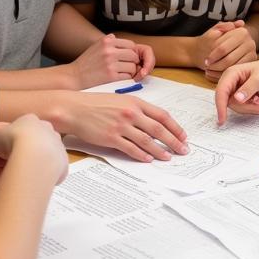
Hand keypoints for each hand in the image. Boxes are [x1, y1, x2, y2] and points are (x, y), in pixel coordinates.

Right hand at [0, 114, 67, 185]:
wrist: (34, 154)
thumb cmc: (12, 142)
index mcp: (30, 120)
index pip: (23, 128)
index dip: (14, 139)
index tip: (8, 149)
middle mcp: (48, 129)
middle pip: (37, 139)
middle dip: (29, 149)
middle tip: (17, 161)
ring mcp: (57, 144)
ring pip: (47, 153)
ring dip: (39, 161)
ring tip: (26, 172)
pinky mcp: (63, 160)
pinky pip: (54, 167)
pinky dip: (46, 172)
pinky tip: (36, 178)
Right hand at [56, 93, 188, 162]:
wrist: (74, 108)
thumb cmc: (95, 103)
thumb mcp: (120, 99)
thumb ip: (137, 108)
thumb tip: (153, 121)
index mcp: (135, 102)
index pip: (162, 115)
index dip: (175, 127)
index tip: (183, 135)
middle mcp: (131, 113)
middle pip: (158, 129)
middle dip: (173, 141)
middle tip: (183, 150)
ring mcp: (121, 126)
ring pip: (146, 141)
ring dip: (159, 151)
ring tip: (168, 157)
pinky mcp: (111, 138)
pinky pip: (130, 149)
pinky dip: (141, 155)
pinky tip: (148, 159)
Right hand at [66, 33, 154, 88]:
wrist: (74, 76)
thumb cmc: (86, 62)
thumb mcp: (96, 46)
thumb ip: (108, 41)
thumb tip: (118, 38)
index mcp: (106, 41)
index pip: (130, 44)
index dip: (132, 52)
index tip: (128, 58)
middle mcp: (109, 50)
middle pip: (134, 55)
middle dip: (133, 62)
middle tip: (127, 66)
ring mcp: (110, 63)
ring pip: (133, 66)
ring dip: (130, 71)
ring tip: (122, 72)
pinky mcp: (110, 76)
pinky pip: (128, 76)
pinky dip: (126, 78)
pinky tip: (119, 78)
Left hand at [201, 20, 258, 78]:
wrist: (232, 43)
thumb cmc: (221, 36)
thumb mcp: (218, 28)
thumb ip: (221, 26)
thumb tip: (231, 25)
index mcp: (242, 32)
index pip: (223, 48)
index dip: (213, 55)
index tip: (206, 60)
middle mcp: (250, 43)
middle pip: (228, 59)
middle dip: (216, 65)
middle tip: (207, 68)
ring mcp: (252, 53)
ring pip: (233, 67)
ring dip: (219, 71)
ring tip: (209, 71)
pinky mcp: (252, 62)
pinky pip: (237, 71)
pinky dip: (225, 75)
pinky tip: (217, 74)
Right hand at [214, 53, 258, 123]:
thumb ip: (249, 88)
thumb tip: (237, 99)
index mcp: (231, 74)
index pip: (221, 92)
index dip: (220, 106)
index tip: (222, 120)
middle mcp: (230, 83)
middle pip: (231, 103)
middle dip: (248, 107)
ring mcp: (234, 92)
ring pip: (239, 108)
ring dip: (253, 108)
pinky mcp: (240, 98)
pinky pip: (244, 108)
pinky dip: (255, 108)